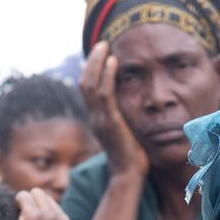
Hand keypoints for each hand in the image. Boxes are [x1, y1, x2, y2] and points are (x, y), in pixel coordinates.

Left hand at [7, 188, 80, 219]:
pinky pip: (23, 196)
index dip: (43, 216)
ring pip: (36, 194)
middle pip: (48, 199)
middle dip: (35, 205)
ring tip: (17, 213)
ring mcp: (50, 217)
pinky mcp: (33, 216)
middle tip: (23, 216)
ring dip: (26, 201)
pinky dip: (17, 201)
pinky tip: (12, 209)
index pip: (57, 212)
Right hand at [80, 41, 148, 178]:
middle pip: (85, 83)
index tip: (102, 54)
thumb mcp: (127, 132)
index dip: (92, 70)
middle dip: (92, 61)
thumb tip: (133, 103)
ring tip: (105, 46)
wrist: (130, 176)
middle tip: (102, 44)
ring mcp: (100, 120)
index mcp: (97, 119)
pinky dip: (107, 76)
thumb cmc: (133, 157)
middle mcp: (94, 118)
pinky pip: (105, 94)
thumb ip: (124, 117)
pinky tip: (113, 62)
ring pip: (91, 85)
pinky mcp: (110, 122)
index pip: (88, 89)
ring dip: (97, 63)